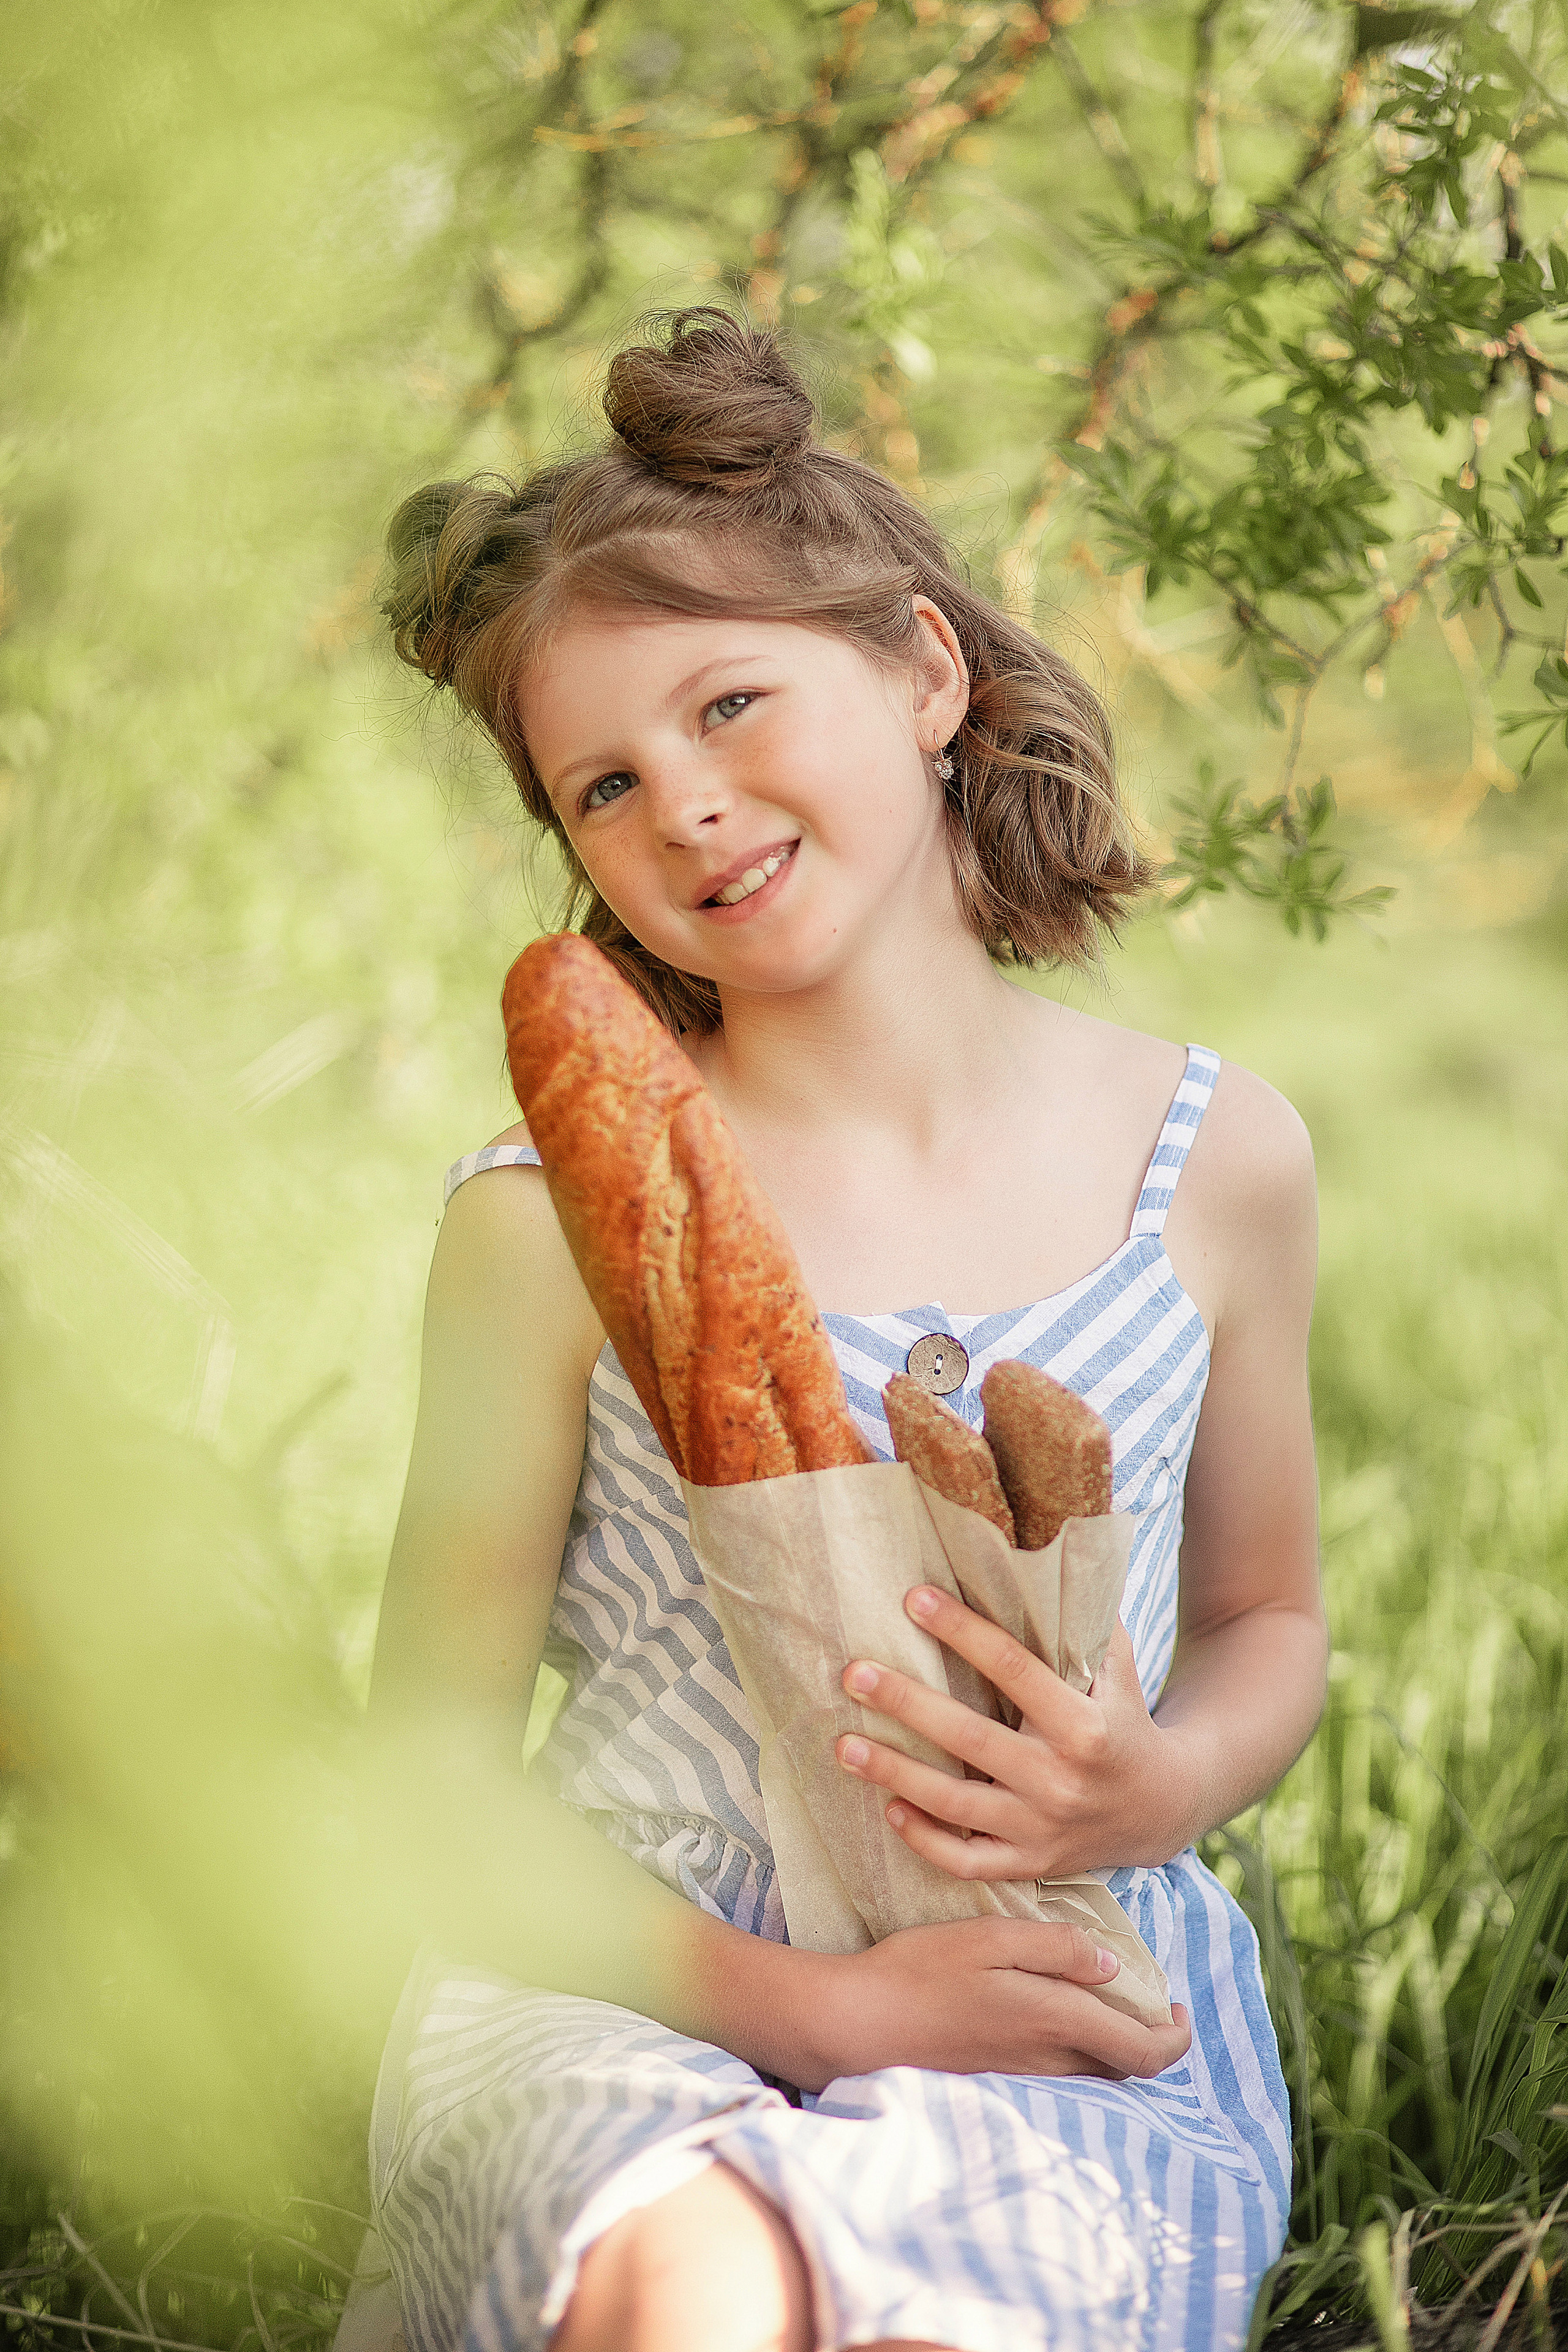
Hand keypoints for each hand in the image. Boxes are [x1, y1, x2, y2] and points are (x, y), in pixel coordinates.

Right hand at [820, 1918, 1190, 2083]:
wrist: (858, 2024)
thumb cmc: (919, 1970)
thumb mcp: (989, 1937)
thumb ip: (1055, 1949)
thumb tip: (1111, 1966)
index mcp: (1053, 2022)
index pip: (1143, 2052)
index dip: (1175, 2038)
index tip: (1178, 2008)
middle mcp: (1047, 2063)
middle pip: (1125, 2071)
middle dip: (1148, 2041)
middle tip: (1147, 2003)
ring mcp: (1022, 2079)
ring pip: (1094, 2076)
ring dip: (1113, 2047)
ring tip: (1105, 2004)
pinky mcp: (999, 2082)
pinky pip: (1061, 2078)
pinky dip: (1078, 2054)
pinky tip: (1057, 2021)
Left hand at [834, 1584, 1195, 1882]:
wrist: (1162, 1808)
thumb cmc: (1125, 1720)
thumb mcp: (1118, 1670)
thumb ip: (1085, 1622)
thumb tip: (1045, 1553)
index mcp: (1084, 1725)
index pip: (1013, 1670)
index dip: (962, 1632)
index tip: (913, 1599)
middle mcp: (1061, 1780)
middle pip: (970, 1739)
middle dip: (907, 1704)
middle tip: (853, 1673)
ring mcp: (1042, 1829)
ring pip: (955, 1804)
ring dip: (894, 1774)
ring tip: (844, 1745)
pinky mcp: (1030, 1865)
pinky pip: (967, 1862)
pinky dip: (925, 1841)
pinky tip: (889, 1810)